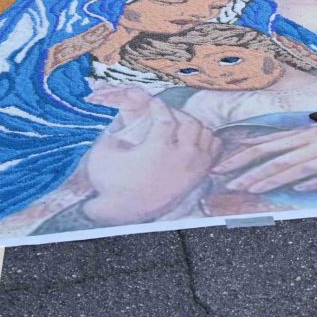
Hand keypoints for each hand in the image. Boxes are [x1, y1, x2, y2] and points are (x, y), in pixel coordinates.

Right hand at [82, 97, 219, 224]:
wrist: (123, 213)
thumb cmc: (110, 184)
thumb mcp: (103, 153)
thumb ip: (115, 130)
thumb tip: (127, 113)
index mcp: (158, 150)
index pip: (165, 117)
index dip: (158, 106)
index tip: (152, 102)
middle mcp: (181, 158)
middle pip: (190, 123)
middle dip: (176, 113)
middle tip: (164, 113)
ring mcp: (193, 168)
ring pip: (205, 133)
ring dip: (192, 126)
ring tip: (178, 126)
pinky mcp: (198, 176)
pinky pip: (213, 149)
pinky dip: (205, 141)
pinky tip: (191, 140)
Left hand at [211, 122, 316, 193]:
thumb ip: (307, 138)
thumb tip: (280, 147)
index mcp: (314, 132)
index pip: (272, 142)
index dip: (245, 154)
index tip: (223, 164)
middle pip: (281, 156)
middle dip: (251, 170)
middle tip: (227, 183)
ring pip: (303, 166)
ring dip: (276, 178)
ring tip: (253, 189)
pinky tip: (303, 190)